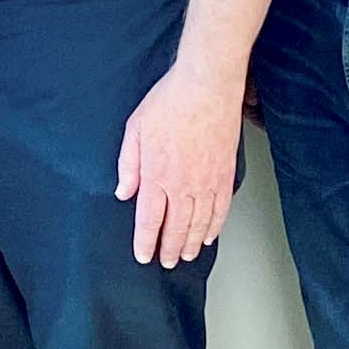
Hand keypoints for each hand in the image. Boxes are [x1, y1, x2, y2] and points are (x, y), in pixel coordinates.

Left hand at [117, 61, 245, 268]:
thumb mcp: (135, 129)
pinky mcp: (224, 174)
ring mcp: (206, 182)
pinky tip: (210, 236)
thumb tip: (123, 191)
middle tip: (167, 262)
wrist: (207, 86)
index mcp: (156, 176)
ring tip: (187, 255)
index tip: (144, 255)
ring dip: (191, 243)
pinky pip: (220, 209)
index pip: (149, 221)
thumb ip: (128, 164)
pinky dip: (215, 226)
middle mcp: (182, 185)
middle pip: (176, 228)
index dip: (146, 243)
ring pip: (199, 223)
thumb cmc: (170, 102)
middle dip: (169, 249)